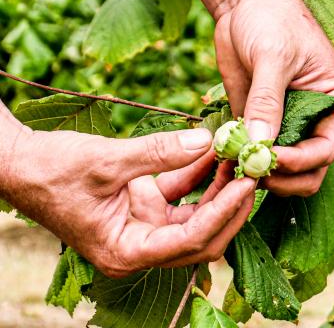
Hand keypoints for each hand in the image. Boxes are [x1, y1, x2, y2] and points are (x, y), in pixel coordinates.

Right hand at [2, 126, 254, 277]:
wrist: (20, 163)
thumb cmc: (51, 170)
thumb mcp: (107, 161)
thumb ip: (158, 152)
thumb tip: (207, 140)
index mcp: (127, 251)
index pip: (191, 239)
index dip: (224, 212)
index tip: (247, 183)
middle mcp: (140, 246)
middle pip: (203, 234)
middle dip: (231, 204)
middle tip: (253, 170)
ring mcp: (143, 226)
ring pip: (197, 213)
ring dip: (218, 186)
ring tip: (237, 154)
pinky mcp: (143, 206)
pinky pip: (181, 193)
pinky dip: (197, 173)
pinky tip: (211, 148)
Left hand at [214, 0, 333, 196]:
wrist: (245, 2)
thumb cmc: (272, 18)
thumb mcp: (272, 57)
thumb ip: (267, 101)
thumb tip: (259, 144)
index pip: (325, 150)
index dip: (297, 162)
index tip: (266, 158)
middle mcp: (320, 120)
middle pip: (309, 171)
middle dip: (282, 177)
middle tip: (249, 171)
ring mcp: (291, 124)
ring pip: (285, 171)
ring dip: (262, 175)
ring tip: (234, 163)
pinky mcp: (263, 123)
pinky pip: (257, 154)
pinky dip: (242, 162)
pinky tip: (223, 156)